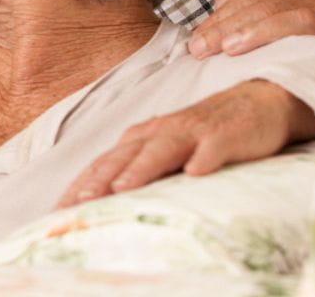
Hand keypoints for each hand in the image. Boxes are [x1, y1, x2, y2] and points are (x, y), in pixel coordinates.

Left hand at [55, 79, 314, 207]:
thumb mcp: (166, 154)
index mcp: (140, 138)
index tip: (58, 212)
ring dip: (140, 168)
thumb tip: (106, 207)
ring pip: (160, 149)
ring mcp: (191, 132)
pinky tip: (195, 173)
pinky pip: (212, 147)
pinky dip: (202, 158)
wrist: (256, 103)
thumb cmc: (203, 136)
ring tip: (122, 189)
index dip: (79, 186)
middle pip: (122, 156)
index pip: (102, 164)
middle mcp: (158, 132)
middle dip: (97, 180)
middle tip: (78, 205)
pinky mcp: (224, 136)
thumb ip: (139, 173)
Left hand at [186, 0, 314, 57]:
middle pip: (268, 1)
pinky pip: (309, 29)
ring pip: (290, 14)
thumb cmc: (292, 65)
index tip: (196, 41)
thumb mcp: (258, 32)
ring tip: (225, 49)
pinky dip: (279, 36)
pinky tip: (261, 55)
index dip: (221, 16)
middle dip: (228, 25)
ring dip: (252, 31)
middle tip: (200, 48)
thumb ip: (240, 3)